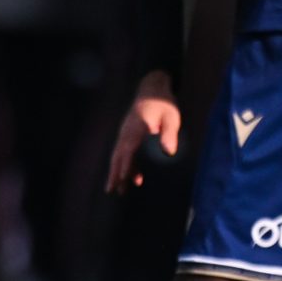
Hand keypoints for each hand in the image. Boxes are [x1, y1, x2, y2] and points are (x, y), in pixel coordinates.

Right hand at [106, 72, 181, 192]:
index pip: (127, 150)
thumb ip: (168, 134)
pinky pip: (124, 153)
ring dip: (117, 172)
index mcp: (136, 129)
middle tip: (111, 191)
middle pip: (117, 156)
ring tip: (118, 190)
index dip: (125, 164)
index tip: (122, 178)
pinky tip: (134, 177)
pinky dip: (127, 165)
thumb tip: (168, 152)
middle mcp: (127, 132)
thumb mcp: (171, 117)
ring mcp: (126, 133)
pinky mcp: (129, 135)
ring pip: (118, 156)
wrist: (153, 89)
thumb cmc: (164, 103)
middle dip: (114, 174)